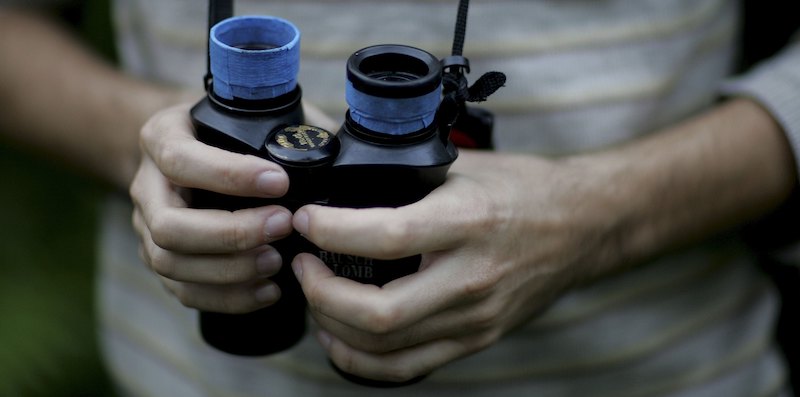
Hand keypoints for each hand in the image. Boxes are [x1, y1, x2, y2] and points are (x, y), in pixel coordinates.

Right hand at [129, 103, 293, 312]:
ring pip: (171, 263)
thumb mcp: (248, 112)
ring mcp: (147, 227)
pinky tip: (268, 291)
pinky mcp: (162, 260)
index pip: (181, 160)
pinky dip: (228, 297)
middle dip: (231, 233)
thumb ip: (283, 126)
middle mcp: (146, 186)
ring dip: (230, 270)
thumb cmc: (230, 130)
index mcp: (161, 138)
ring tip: (278, 261)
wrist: (191, 146)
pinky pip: (184, 292)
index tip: (281, 182)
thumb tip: (333, 152)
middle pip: (169, 225)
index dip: (229, 175)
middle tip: (283, 225)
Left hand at [291, 150, 614, 381]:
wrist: (583, 227)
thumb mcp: (464, 164)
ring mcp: (475, 317)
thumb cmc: (523, 190)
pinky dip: (362, 360)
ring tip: (316, 295)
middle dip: (320, 293)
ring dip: (333, 326)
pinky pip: (407, 367)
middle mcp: (472, 278)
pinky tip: (340, 338)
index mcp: (468, 223)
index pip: (386, 236)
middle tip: (302, 263)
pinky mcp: (476, 339)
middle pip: (378, 312)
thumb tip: (332, 140)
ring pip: (385, 347)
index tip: (305, 219)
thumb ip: (400, 162)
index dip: (330, 231)